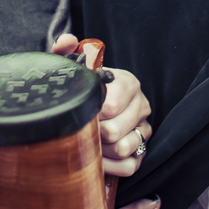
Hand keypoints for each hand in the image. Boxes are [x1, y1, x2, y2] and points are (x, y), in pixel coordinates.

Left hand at [52, 34, 151, 175]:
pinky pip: (130, 166)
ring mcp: (144, 128)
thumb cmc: (83, 89)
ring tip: (87, 144)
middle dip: (93, 134)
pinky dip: (111, 166)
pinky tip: (97, 159)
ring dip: (100, 151)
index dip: (90, 113)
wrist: (92, 106)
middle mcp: (140, 104)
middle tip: (79, 130)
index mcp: (127, 82)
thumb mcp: (73, 69)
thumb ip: (65, 52)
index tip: (78, 113)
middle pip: (114, 130)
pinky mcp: (142, 150)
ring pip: (123, 149)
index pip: (111, 104)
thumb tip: (67, 41)